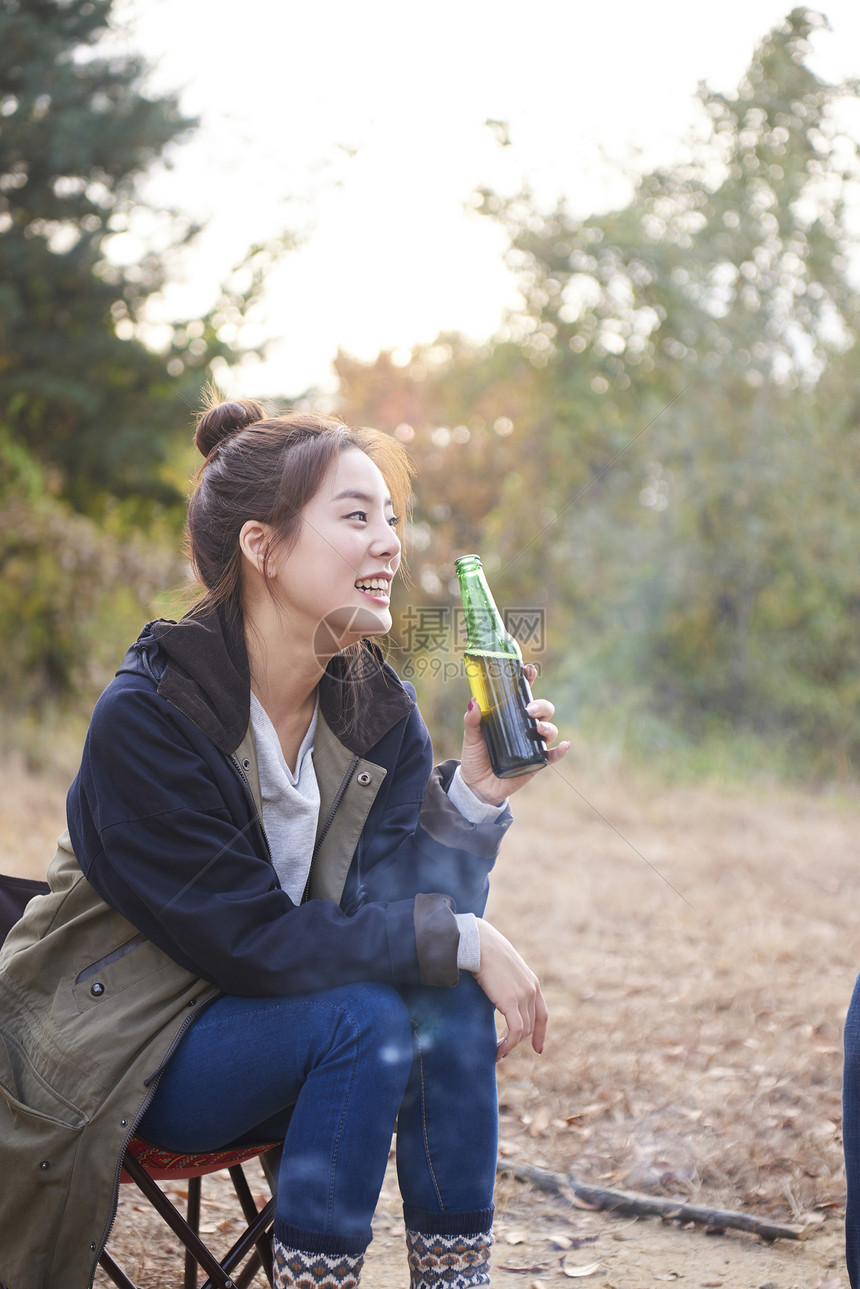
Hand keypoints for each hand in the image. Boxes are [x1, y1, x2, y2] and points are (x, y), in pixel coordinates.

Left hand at [459, 664, 570, 806]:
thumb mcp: (471, 736)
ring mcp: (532, 744)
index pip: (523, 694)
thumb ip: (471, 720)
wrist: (476, 785)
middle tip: (529, 709)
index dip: (528, 680)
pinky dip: (561, 751)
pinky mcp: (536, 763)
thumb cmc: (475, 756)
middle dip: (541, 706)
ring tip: (538, 729)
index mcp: (511, 715)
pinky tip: (564, 745)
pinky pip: (553, 756)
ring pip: (550, 730)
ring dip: (548, 727)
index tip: (528, 670)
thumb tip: (474, 702)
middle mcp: (525, 727)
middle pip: (543, 710)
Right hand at [475, 920, 547, 1060]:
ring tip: (497, 1053)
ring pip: (522, 1031)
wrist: (480, 943)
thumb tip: (497, 993)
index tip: (538, 1049)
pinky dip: (508, 1045)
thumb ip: (506, 983)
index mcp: (532, 983)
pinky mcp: (511, 1001)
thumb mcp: (503, 969)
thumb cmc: (485, 952)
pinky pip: (515, 1031)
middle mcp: (532, 990)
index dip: (540, 1033)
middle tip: (502, 1051)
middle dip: (518, 1041)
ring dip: (510, 1046)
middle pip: (530, 1025)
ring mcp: (523, 996)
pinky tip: (497, 1051)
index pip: (542, 1014)